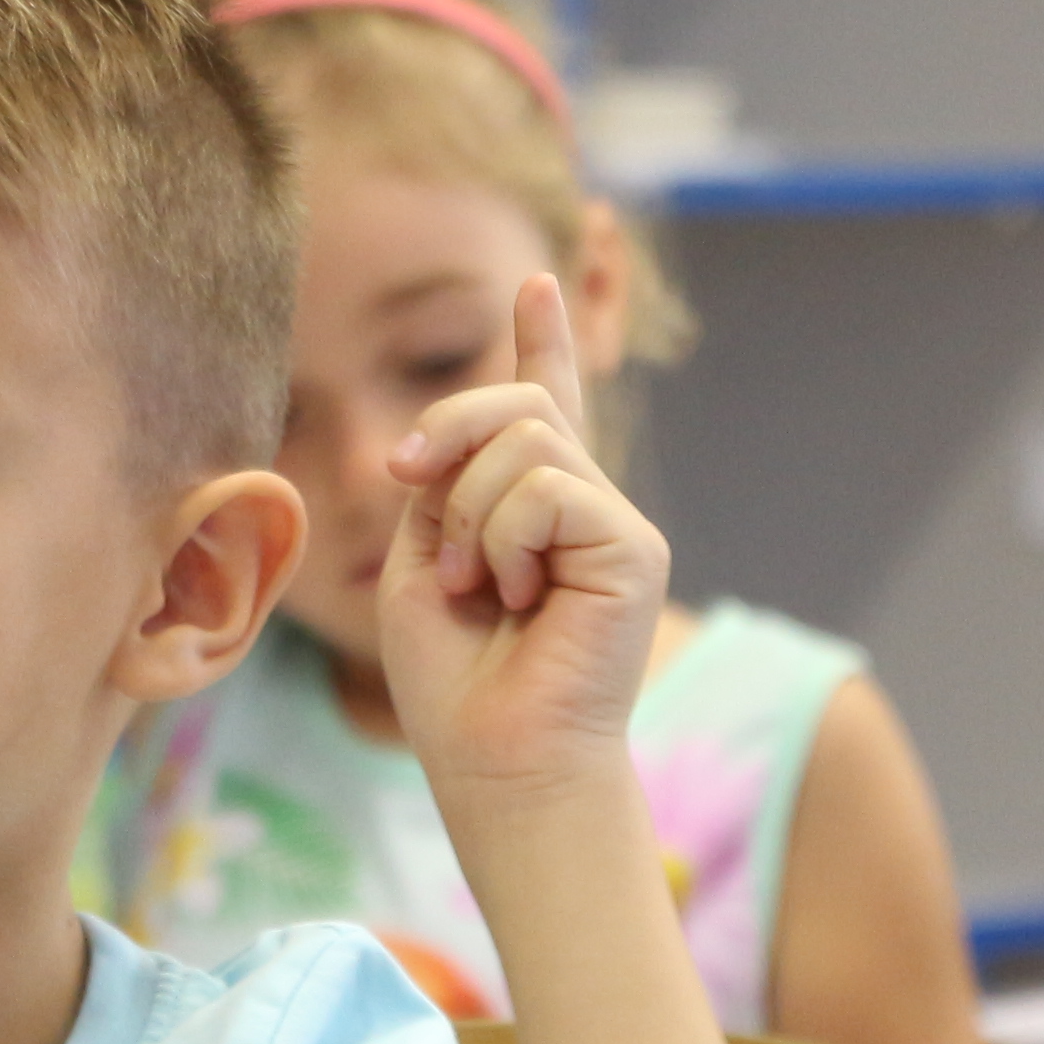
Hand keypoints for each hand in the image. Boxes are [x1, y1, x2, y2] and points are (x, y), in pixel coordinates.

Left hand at [374, 273, 671, 822]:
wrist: (496, 761)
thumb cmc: (454, 682)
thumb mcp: (421, 558)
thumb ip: (444, 482)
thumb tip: (457, 434)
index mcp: (533, 509)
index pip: (544, 407)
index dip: (541, 342)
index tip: (537, 281)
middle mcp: (585, 507)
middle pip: (518, 405)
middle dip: (446, 431)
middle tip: (409, 484)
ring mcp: (616, 526)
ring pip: (527, 442)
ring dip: (469, 514)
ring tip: (477, 587)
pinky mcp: (634, 550)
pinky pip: (548, 491)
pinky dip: (504, 540)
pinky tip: (516, 598)